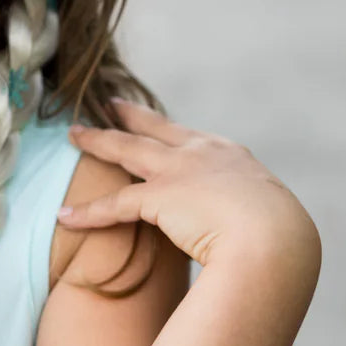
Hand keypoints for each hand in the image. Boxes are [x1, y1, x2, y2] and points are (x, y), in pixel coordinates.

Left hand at [58, 98, 320, 270]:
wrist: (275, 241)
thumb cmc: (279, 239)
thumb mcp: (267, 217)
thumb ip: (247, 217)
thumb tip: (249, 235)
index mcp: (230, 157)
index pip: (191, 138)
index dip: (169, 131)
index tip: (154, 122)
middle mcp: (202, 153)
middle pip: (155, 129)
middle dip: (130, 115)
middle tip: (111, 104)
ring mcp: (178, 171)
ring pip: (126, 149)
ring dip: (97, 142)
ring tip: (75, 135)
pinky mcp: (159, 196)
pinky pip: (113, 204)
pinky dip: (87, 212)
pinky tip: (65, 215)